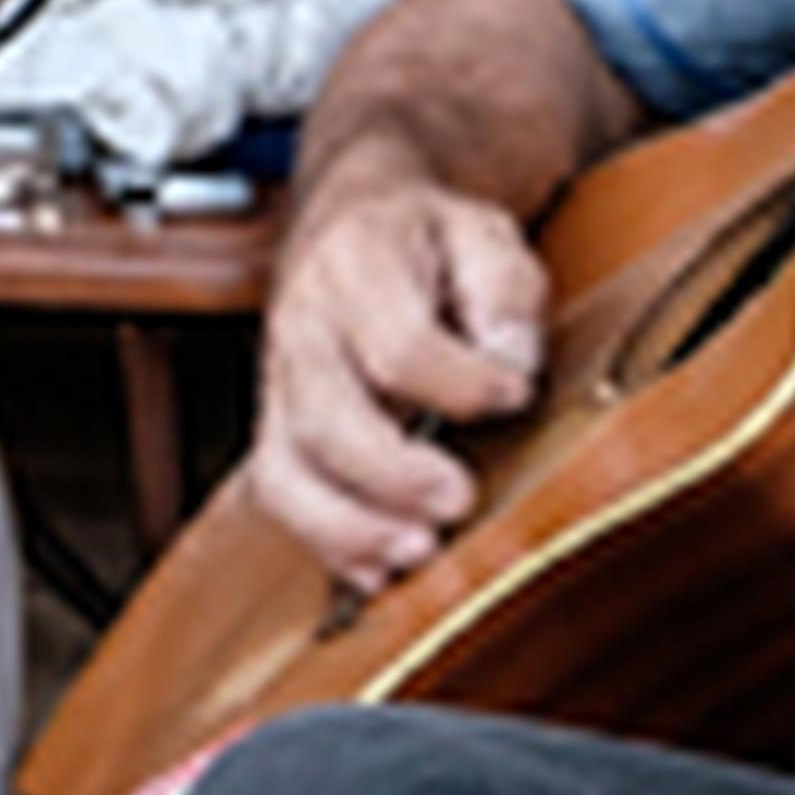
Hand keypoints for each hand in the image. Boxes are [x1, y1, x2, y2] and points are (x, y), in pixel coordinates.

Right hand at [242, 162, 547, 589]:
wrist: (351, 221)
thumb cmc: (426, 238)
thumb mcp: (484, 230)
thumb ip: (506, 290)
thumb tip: (510, 365)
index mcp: (356, 265)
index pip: (398, 343)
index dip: (460, 382)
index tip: (514, 394)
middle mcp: (304, 329)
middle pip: (327, 420)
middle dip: (393, 476)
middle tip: (459, 501)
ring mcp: (282, 385)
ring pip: (286, 474)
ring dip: (350, 529)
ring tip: (416, 554)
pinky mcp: (280, 430)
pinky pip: (282, 498)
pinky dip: (327, 546)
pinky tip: (379, 573)